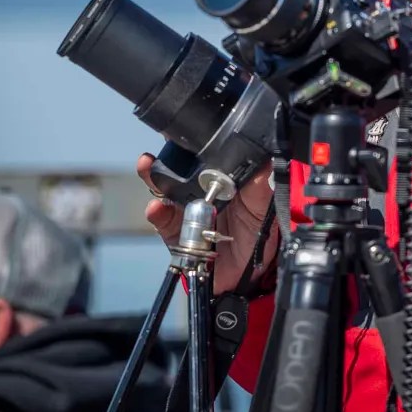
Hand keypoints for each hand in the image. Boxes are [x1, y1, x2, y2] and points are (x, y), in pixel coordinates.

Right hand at [137, 153, 276, 293]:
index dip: (189, 147)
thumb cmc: (255, 232)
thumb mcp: (262, 207)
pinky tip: (156, 207)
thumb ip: (260, 187)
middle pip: (176, 171)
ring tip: (147, 169)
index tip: (180, 139)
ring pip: (163, 191)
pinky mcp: (175, 232)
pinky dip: (158, 213)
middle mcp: (199, 192)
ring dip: (152, 179)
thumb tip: (263, 160)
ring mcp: (184, 211)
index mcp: (220, 180)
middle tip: (153, 153)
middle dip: (162, 159)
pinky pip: (163, 220)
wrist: (248, 272)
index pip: (202, 158)